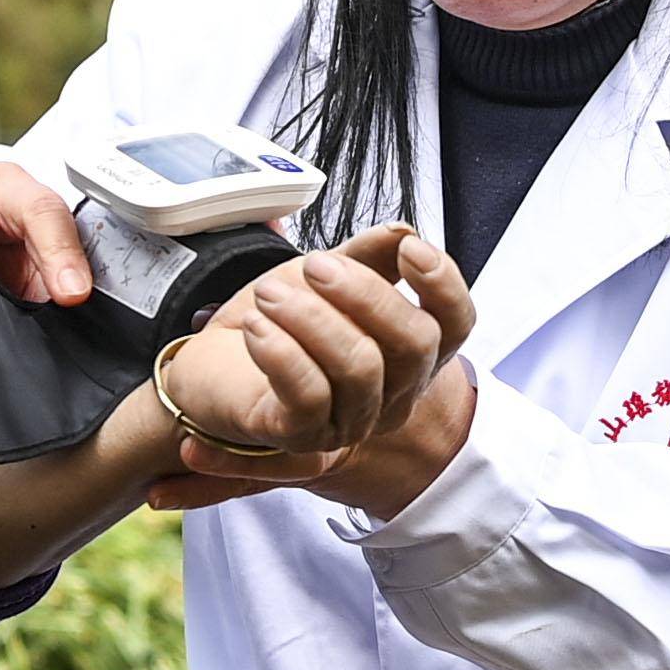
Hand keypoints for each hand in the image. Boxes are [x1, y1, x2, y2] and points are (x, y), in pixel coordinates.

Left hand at [150, 228, 478, 514]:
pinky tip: (256, 327)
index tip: (409, 249)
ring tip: (268, 294)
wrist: (213, 367)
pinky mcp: (301, 438)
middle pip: (415, 344)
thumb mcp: (325, 278)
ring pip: (360, 369)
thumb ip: (367, 255)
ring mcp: (350, 421)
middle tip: (314, 266)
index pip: (456, 324)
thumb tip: (402, 231)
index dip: (444, 286)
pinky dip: (281, 354)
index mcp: (407, 353)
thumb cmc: (281, 323)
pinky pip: (308, 397)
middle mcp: (391, 394)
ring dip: (311, 319)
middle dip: (366, 294)